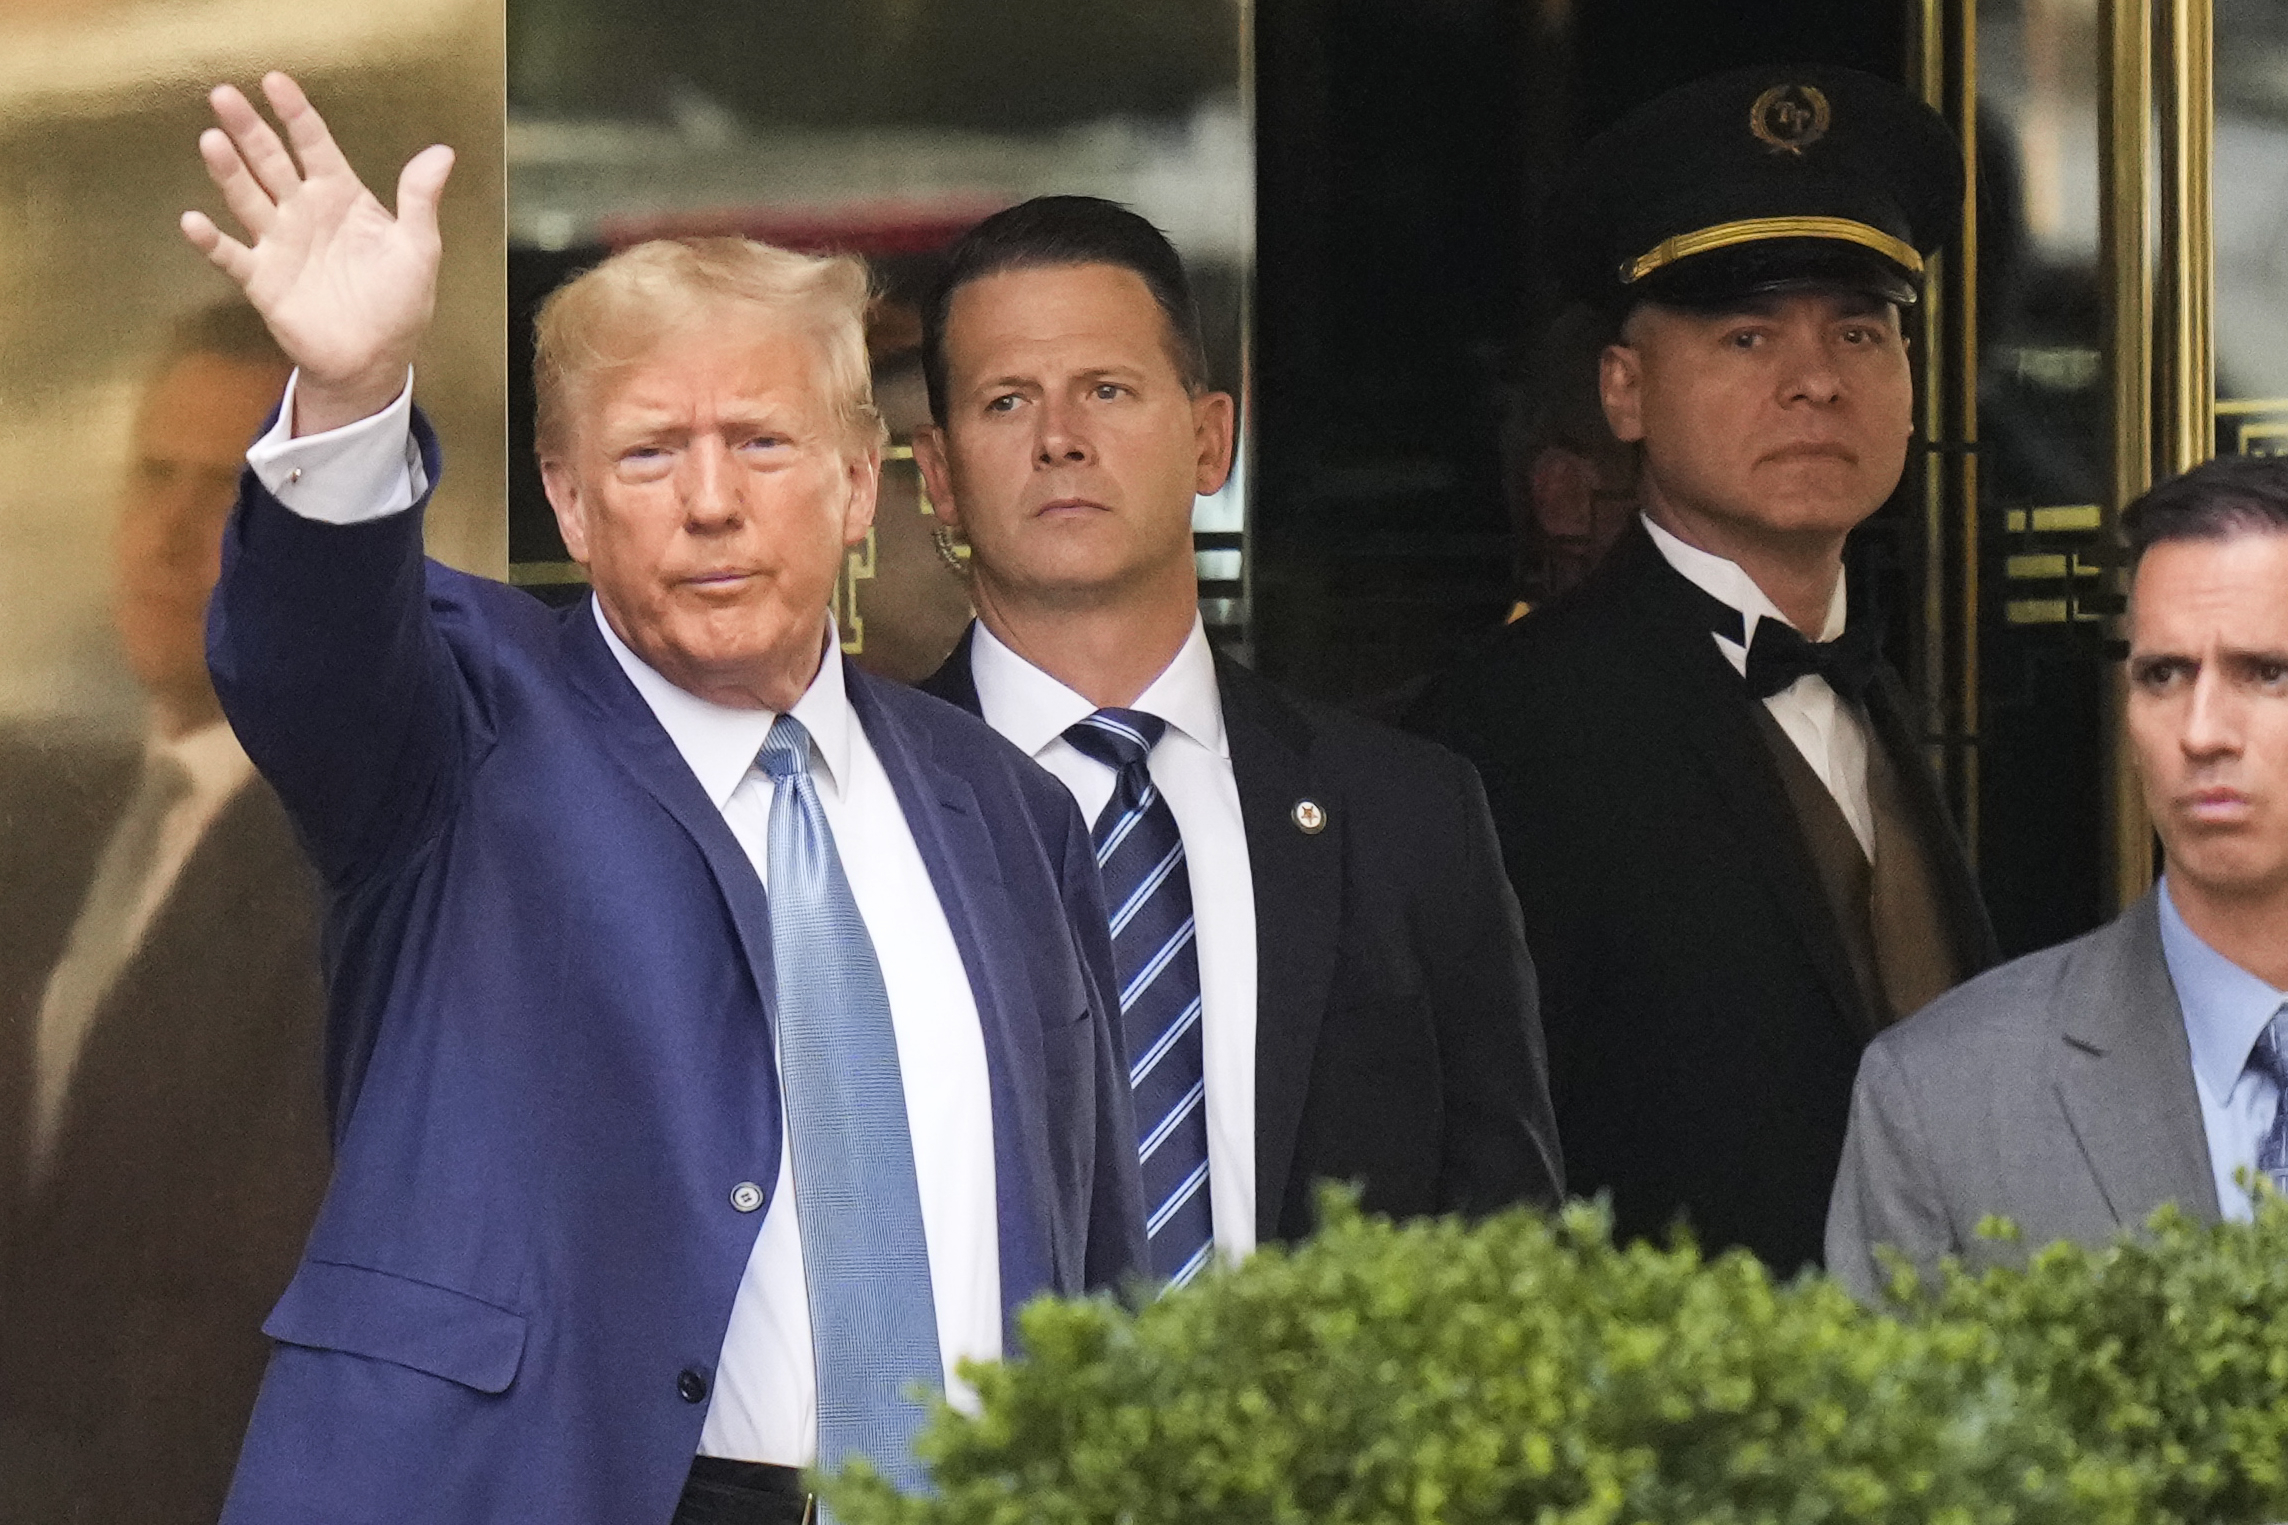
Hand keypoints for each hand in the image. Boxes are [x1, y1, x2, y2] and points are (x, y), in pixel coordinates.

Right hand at [180, 72, 454, 435]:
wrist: (375, 358)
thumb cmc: (399, 302)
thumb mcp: (418, 248)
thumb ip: (420, 199)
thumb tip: (441, 152)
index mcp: (341, 197)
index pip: (314, 144)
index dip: (296, 113)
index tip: (274, 81)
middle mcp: (304, 212)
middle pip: (270, 161)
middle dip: (249, 130)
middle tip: (224, 95)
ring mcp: (279, 243)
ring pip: (247, 198)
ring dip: (229, 171)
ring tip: (212, 140)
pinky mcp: (263, 280)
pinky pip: (232, 256)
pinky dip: (212, 241)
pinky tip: (194, 221)